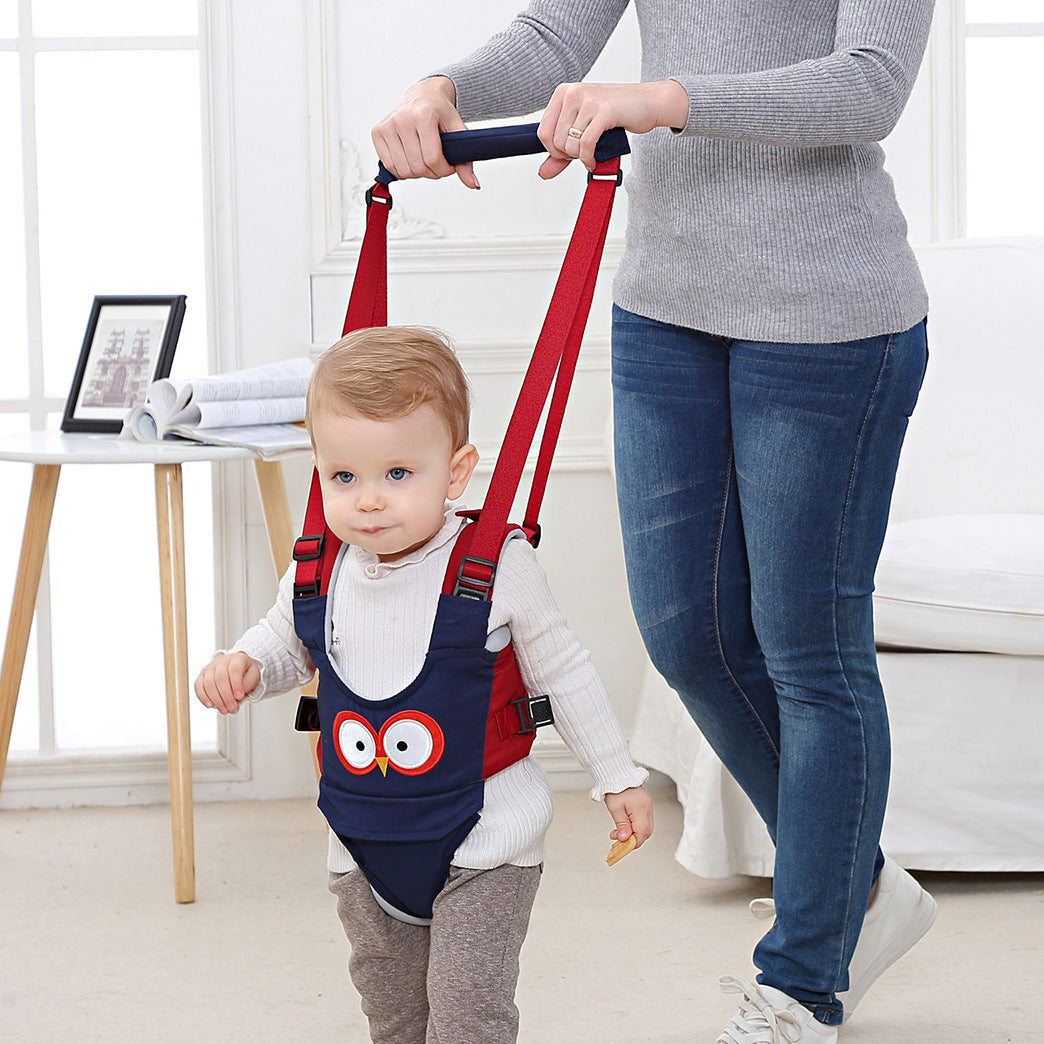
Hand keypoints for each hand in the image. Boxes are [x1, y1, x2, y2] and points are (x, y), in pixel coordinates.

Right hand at [194, 652, 260, 714]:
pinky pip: (199, 686)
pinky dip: (203, 697)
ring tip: (224, 710)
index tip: (240, 697)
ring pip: (209, 683)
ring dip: (216, 699)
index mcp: (237, 659)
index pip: (234, 670)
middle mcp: (221, 661)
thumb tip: (236, 697)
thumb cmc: (245, 673)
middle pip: (220, 678)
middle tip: (232, 707)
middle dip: (226, 696)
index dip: (236, 684)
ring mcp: (210, 668)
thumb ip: (247, 685)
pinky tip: (211, 705)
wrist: (236, 667)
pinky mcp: (202, 676)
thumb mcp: (253, 676)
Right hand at [371, 76, 479, 188]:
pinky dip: (402, 169)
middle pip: (418, 168)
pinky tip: (410, 157)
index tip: (448, 164)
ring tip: (423, 158)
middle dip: (432, 172)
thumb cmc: (440, 112)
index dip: (444, 169)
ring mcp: (387, 125)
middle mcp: (402, 118)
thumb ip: (466, 159)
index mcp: (423, 115)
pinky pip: (389, 166)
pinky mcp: (377, 132)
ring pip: (403, 171)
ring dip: (417, 172)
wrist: (424, 95)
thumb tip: (473, 184)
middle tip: (436, 161)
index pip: (433, 159)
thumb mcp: (458, 130)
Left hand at [536, 80, 688, 178]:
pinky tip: (594, 160)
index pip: (543, 132)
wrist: (648, 102)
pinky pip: (586, 146)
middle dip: (569, 155)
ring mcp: (589, 101)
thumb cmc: (616, 114)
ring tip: (592, 152)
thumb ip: (561, 152)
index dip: (554, 151)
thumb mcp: (584, 128)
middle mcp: (573, 93)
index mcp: (564, 92)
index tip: (569, 153)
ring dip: (581, 157)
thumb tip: (543, 173)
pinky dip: (589, 159)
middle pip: (556, 142)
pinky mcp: (604, 112)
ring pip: (570, 145)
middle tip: (584, 153)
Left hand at [604, 785, 654, 848]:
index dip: (633, 842)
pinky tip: (626, 825)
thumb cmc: (616, 788)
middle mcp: (647, 808)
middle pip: (646, 832)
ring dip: (635, 833)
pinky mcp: (646, 805)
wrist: (618, 774)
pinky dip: (636, 826)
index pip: (642, 833)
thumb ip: (621, 824)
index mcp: (641, 809)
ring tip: (620, 832)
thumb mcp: (615, 808)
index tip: (622, 846)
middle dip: (633, 839)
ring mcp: (648, 807)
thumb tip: (625, 838)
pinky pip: (644, 821)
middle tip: (618, 839)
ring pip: (646, 828)